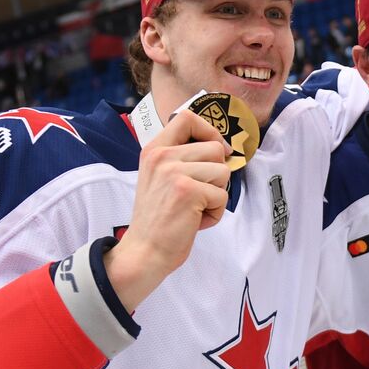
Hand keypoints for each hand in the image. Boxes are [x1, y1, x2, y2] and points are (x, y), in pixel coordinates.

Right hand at [103, 110, 231, 310]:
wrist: (145, 251)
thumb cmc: (160, 218)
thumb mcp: (161, 177)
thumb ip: (183, 158)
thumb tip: (222, 146)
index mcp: (154, 149)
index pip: (187, 117)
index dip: (209, 130)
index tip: (216, 150)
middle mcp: (162, 156)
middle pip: (215, 147)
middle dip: (217, 174)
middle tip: (197, 194)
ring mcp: (174, 172)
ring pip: (223, 171)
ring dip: (216, 195)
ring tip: (194, 208)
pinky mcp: (188, 191)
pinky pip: (222, 195)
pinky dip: (215, 213)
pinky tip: (194, 221)